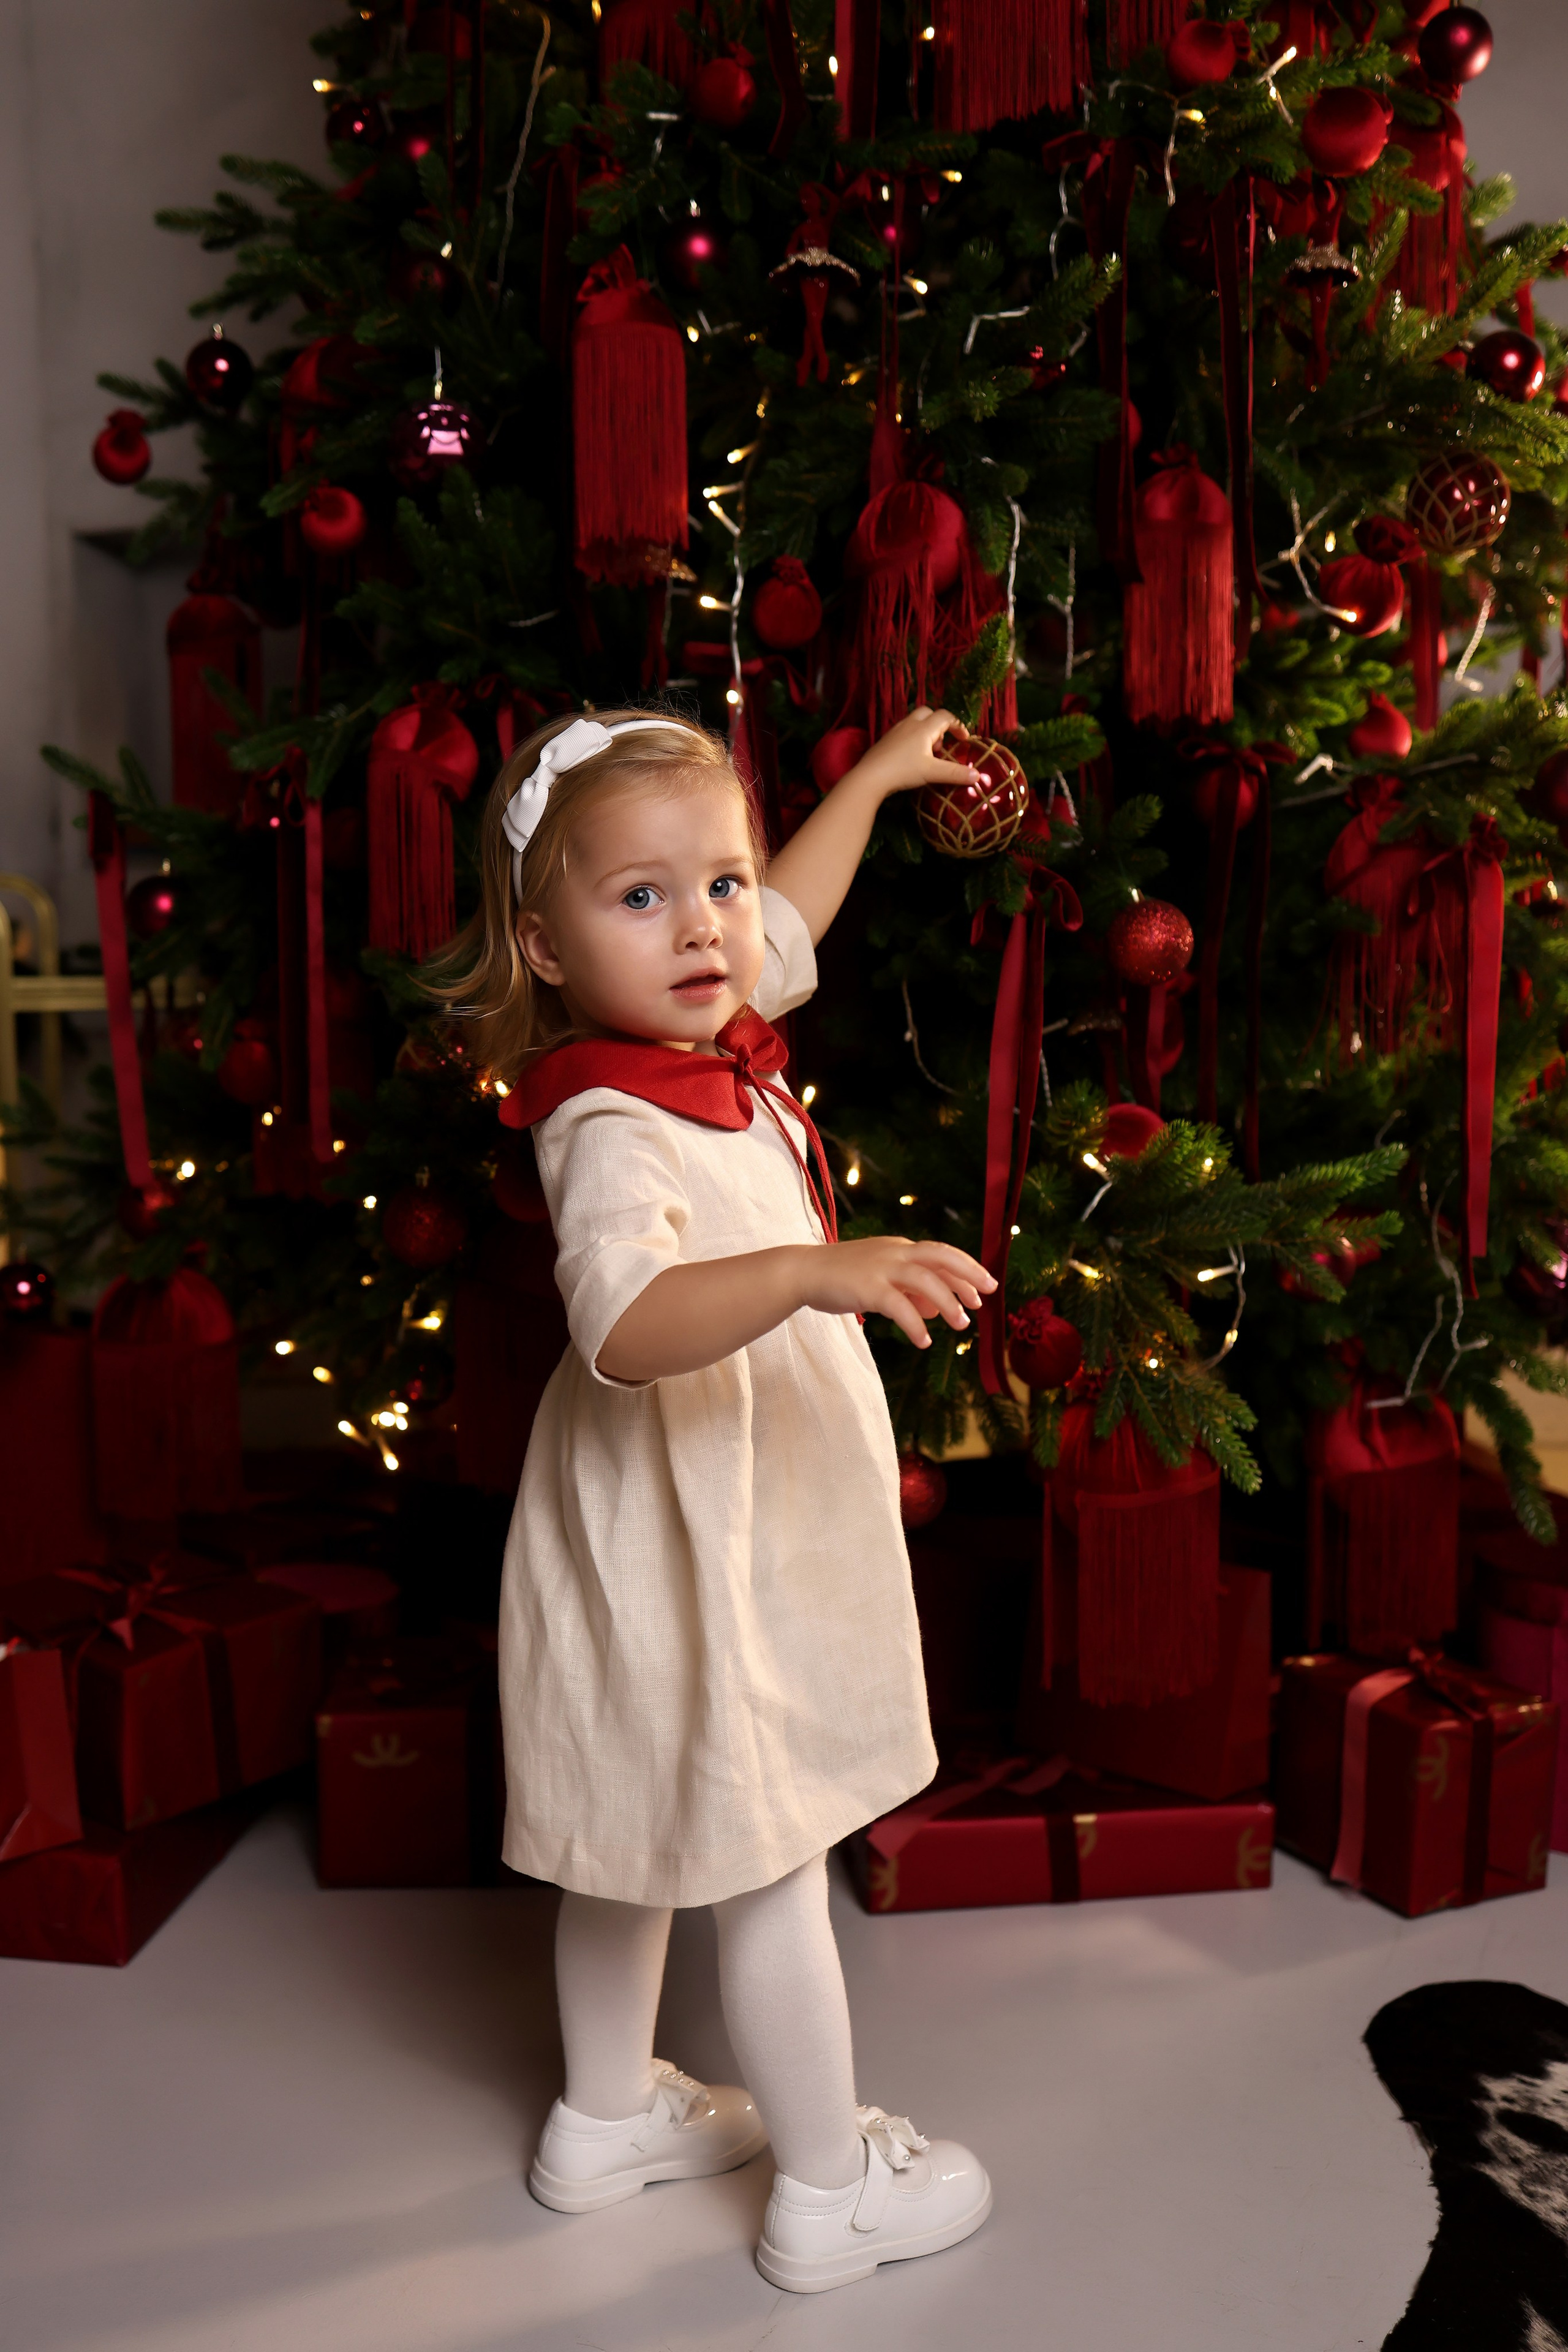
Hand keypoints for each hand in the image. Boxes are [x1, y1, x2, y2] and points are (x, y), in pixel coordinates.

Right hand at [796, 1236, 995, 1349]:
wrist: (803, 1272)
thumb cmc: (842, 1277)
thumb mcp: (881, 1279)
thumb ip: (909, 1290)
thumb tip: (937, 1308)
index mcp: (900, 1248)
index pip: (941, 1254)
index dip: (966, 1270)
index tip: (983, 1290)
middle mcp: (895, 1253)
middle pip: (940, 1257)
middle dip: (967, 1275)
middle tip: (986, 1297)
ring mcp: (881, 1268)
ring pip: (925, 1280)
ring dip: (948, 1303)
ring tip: (961, 1325)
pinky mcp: (867, 1288)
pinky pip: (899, 1306)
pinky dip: (915, 1324)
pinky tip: (923, 1341)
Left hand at [838, 707, 980, 804]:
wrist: (870, 776)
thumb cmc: (903, 771)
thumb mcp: (932, 773)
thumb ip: (955, 773)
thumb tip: (977, 776)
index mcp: (924, 727)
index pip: (946, 716)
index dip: (958, 725)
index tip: (964, 740)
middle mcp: (909, 724)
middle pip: (928, 712)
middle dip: (939, 724)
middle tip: (942, 744)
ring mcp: (895, 730)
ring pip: (915, 721)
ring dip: (926, 731)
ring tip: (928, 753)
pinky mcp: (885, 740)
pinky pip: (904, 731)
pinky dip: (913, 738)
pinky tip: (911, 757)